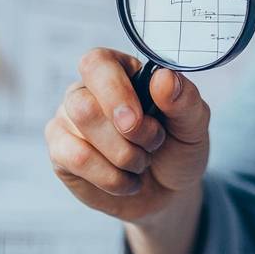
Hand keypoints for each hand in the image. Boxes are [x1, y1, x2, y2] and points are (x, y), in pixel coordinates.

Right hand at [45, 48, 209, 223]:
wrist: (169, 189)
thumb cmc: (178, 147)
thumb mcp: (193, 124)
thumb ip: (184, 99)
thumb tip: (164, 78)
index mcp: (121, 70)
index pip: (97, 63)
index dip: (113, 91)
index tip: (136, 120)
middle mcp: (88, 90)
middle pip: (83, 104)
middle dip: (126, 135)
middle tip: (153, 144)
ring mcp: (69, 121)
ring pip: (80, 136)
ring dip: (123, 156)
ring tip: (142, 161)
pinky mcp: (61, 153)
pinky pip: (75, 160)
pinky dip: (111, 177)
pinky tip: (127, 179)